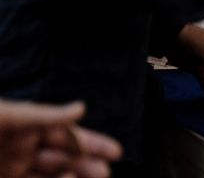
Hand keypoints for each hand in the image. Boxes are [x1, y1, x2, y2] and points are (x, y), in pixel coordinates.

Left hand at [0, 100, 121, 177]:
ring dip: (74, 177)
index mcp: (29, 128)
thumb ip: (46, 115)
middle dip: (87, 165)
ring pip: (51, 177)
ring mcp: (14, 168)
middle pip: (64, 159)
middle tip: (105, 172)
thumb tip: (81, 108)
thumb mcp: (12, 116)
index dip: (94, 144)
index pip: (69, 137)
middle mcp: (25, 150)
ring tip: (96, 176)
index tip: (116, 152)